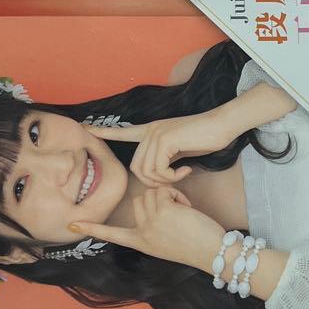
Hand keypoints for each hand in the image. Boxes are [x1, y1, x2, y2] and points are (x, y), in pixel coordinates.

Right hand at [69, 185, 224, 269]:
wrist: (213, 253)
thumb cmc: (196, 245)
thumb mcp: (166, 241)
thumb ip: (153, 226)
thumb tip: (150, 202)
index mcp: (141, 243)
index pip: (112, 235)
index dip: (92, 229)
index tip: (72, 226)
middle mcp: (142, 234)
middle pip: (139, 201)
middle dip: (158, 200)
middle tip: (176, 213)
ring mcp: (150, 222)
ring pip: (151, 192)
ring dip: (169, 196)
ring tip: (183, 212)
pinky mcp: (161, 211)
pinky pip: (163, 189)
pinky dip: (177, 194)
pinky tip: (186, 209)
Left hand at [86, 113, 235, 188]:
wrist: (221, 125)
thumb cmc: (205, 138)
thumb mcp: (180, 150)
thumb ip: (166, 158)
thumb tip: (159, 173)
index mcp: (151, 131)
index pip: (123, 131)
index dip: (105, 132)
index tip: (86, 128)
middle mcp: (150, 131)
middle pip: (136, 168)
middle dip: (153, 182)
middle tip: (173, 181)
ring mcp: (156, 134)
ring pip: (145, 171)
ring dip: (164, 181)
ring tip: (180, 175)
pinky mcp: (165, 139)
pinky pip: (158, 170)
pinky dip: (172, 177)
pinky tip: (185, 170)